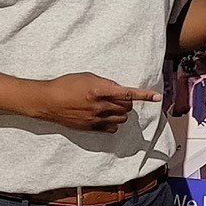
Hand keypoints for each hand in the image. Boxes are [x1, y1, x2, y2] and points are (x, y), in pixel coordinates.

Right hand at [33, 73, 161, 132]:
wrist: (47, 101)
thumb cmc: (66, 84)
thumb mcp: (88, 77)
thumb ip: (106, 83)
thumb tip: (119, 90)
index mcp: (99, 90)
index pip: (128, 94)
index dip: (144, 95)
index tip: (157, 97)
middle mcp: (99, 106)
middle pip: (126, 107)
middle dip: (127, 103)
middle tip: (119, 97)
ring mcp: (95, 119)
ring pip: (121, 119)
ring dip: (121, 112)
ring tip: (111, 106)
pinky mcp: (90, 128)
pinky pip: (111, 128)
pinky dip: (113, 123)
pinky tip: (106, 117)